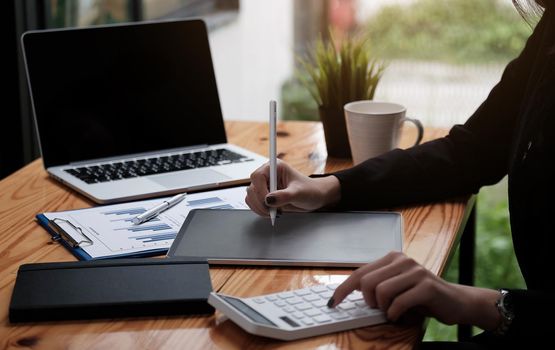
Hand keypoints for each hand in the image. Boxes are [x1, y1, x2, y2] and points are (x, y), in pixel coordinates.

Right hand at [245, 160, 340, 215]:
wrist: (314, 197)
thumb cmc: (310, 190)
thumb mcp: (299, 193)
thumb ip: (284, 196)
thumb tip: (269, 200)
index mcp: (275, 167)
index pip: (258, 176)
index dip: (260, 190)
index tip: (268, 201)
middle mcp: (267, 175)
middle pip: (252, 188)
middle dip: (260, 202)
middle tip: (272, 210)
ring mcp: (264, 186)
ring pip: (250, 197)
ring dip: (259, 208)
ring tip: (274, 212)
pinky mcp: (264, 196)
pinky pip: (254, 204)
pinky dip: (260, 211)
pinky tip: (272, 212)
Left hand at [329, 251, 501, 328]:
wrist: (456, 301)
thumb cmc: (421, 296)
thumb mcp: (397, 287)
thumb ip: (377, 285)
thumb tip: (348, 294)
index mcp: (392, 258)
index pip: (359, 273)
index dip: (343, 289)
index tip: (332, 302)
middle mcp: (402, 260)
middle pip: (367, 283)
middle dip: (369, 302)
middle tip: (381, 309)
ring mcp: (415, 271)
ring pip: (381, 292)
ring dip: (384, 309)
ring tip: (394, 311)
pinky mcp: (426, 286)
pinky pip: (399, 303)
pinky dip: (395, 314)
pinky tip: (402, 316)